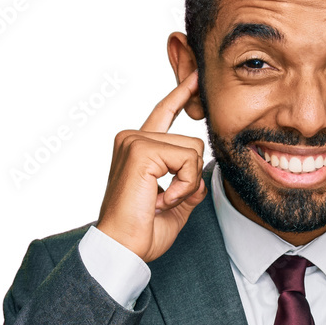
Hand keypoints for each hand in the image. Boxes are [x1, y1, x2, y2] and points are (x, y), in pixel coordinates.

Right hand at [97, 71, 206, 262]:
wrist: (121, 249)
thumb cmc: (141, 232)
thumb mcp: (176, 205)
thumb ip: (190, 185)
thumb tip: (203, 174)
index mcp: (138, 149)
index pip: (164, 113)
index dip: (181, 94)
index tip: (196, 76)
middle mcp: (132, 138)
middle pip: (193, 142)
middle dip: (191, 177)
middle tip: (165, 201)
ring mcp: (135, 141)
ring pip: (194, 150)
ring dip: (187, 183)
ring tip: (161, 201)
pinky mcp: (141, 150)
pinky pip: (188, 161)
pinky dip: (183, 186)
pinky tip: (161, 199)